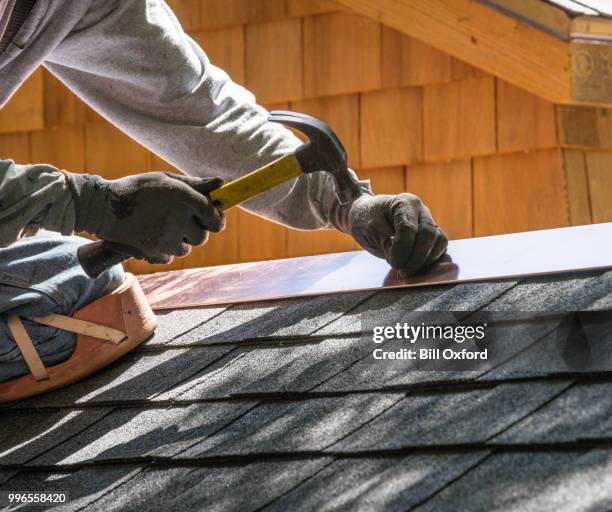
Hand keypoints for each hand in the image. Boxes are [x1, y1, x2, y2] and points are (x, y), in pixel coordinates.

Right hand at [69, 172, 223, 263]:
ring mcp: (166, 238)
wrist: (103, 207)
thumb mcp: (166, 180)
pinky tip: (152, 235)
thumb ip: (195, 184)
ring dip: (180, 240)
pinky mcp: (154, 251)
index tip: (212, 218)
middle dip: (195, 230)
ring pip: (186, 248)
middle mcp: (178, 219)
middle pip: (202, 237)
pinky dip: (165, 249)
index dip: (216, 219)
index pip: (214, 217)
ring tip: (162, 225)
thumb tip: (221, 184)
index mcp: (183, 198)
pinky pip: (170, 256)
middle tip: (181, 221)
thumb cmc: (138, 189)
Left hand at [342, 193, 447, 275]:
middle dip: (417, 258)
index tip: (395, 264)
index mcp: (404, 202)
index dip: (403, 250)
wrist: (364, 215)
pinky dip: (430, 259)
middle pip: (429, 234)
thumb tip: (404, 263)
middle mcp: (420, 209)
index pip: (409, 228)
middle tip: (403, 272)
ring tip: (408, 270)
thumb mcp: (370, 231)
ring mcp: (428, 221)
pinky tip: (416, 267)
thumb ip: (387, 245)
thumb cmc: (364, 220)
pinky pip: (440, 247)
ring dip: (425, 260)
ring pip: (439, 241)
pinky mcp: (431, 234)